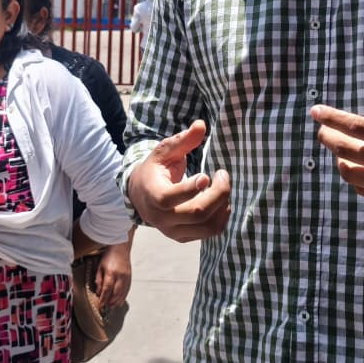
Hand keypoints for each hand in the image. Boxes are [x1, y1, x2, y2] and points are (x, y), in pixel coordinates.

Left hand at [94, 237, 133, 309]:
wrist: (121, 248)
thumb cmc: (110, 256)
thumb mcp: (100, 267)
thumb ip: (99, 280)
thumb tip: (99, 292)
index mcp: (111, 272)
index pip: (107, 289)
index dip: (103, 299)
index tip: (101, 305)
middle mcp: (120, 276)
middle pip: (116, 293)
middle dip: (110, 301)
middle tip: (106, 306)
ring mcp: (126, 277)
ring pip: (122, 293)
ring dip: (117, 301)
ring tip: (112, 305)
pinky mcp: (130, 277)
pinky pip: (127, 290)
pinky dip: (123, 297)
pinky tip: (120, 301)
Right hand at [127, 121, 230, 241]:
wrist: (140, 195)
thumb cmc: (155, 169)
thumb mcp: (165, 151)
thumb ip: (182, 140)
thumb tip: (201, 125)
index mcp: (153, 195)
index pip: (171, 199)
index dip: (192, 188)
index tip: (206, 175)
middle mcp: (161, 218)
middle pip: (198, 213)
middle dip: (219, 193)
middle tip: (223, 174)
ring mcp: (173, 231)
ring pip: (208, 227)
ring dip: (223, 205)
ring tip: (223, 187)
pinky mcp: (183, 237)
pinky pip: (210, 233)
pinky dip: (221, 216)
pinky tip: (220, 200)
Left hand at [311, 53, 363, 216]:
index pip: (354, 127)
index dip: (331, 117)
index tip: (316, 110)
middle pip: (344, 151)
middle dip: (328, 137)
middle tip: (324, 128)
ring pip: (349, 174)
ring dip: (340, 158)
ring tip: (342, 146)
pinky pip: (363, 191)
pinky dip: (356, 176)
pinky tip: (360, 165)